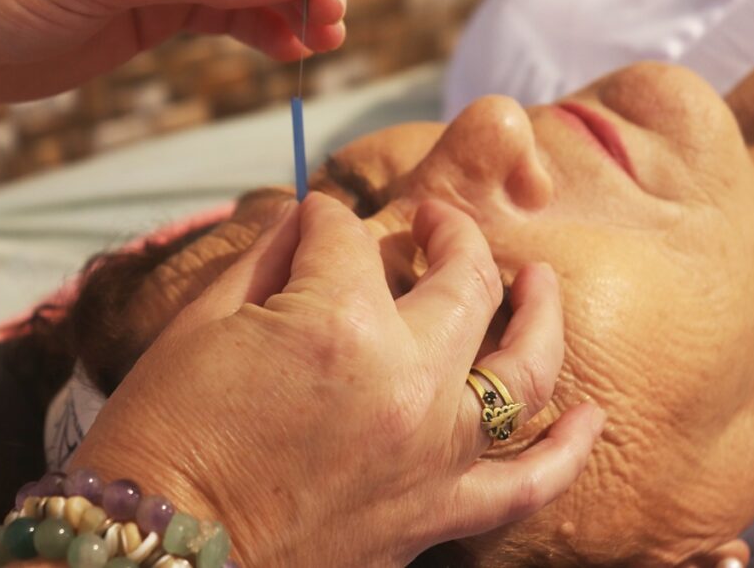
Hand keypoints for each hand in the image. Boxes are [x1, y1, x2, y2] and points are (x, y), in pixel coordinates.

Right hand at [69, 193, 603, 565]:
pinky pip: (530, 485)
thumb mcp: (199, 327)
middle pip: (460, 280)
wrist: (162, 564)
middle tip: (434, 221)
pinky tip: (591, 417)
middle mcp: (407, 379)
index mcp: (338, 323)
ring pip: (523, 365)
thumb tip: (307, 222)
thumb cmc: (163, 440)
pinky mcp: (438, 512)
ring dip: (538, 312)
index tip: (313, 224)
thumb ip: (268, 259)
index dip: (325, 221)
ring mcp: (435, 450)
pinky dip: (567, 449)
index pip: (348, 237)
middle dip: (447, 232)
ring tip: (541, 279)